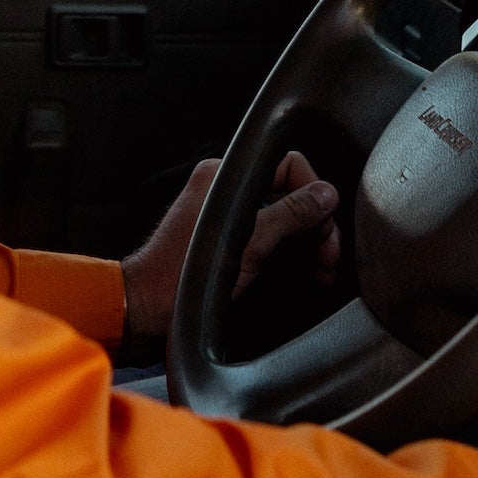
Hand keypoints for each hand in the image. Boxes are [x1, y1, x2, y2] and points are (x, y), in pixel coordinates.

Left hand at [120, 151, 340, 341]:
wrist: (147, 312)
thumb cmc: (184, 278)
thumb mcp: (250, 243)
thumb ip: (290, 214)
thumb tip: (325, 196)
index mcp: (223, 175)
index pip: (287, 166)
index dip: (315, 194)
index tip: (328, 225)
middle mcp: (224, 190)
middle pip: (288, 196)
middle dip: (316, 226)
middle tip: (330, 256)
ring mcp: (225, 218)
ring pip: (282, 221)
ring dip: (308, 245)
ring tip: (324, 272)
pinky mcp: (227, 245)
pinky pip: (268, 241)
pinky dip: (289, 256)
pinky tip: (307, 277)